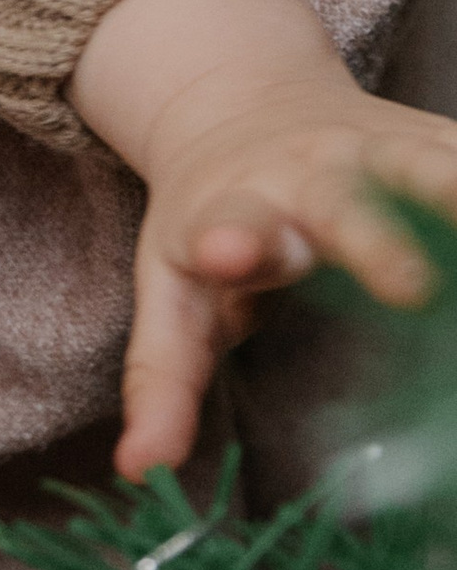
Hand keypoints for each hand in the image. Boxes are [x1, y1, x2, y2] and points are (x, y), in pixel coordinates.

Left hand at [73, 0, 456, 474]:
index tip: (225, 252)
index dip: (231, 242)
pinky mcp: (429, 139)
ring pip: (429, 167)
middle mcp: (309, 175)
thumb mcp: (171, 288)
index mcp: (237, 211)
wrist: (240, 99)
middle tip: (411, 288)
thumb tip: (140, 471)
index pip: (231, 228)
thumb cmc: (209, 217)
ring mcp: (377, 150)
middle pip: (343, 207)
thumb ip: (162, 379)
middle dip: (375, 243)